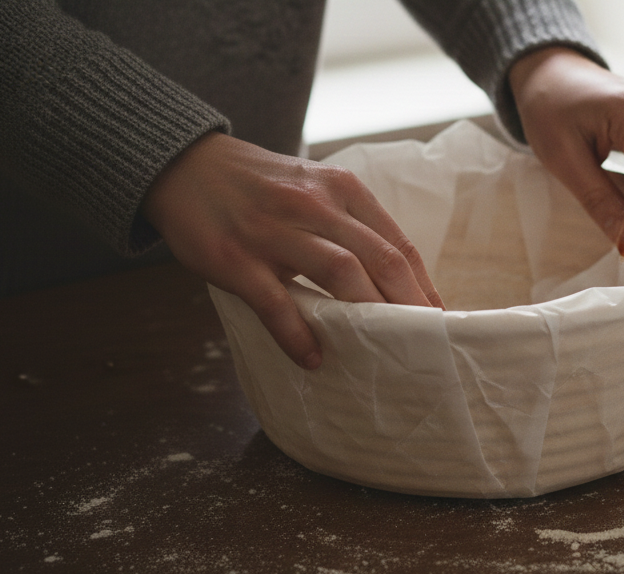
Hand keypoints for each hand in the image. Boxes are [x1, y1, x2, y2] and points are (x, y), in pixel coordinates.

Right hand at [142, 132, 443, 369]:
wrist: (185, 166)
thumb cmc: (260, 188)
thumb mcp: (313, 189)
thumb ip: (348, 225)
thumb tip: (388, 279)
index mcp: (341, 189)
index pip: (397, 242)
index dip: (423, 285)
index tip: (438, 318)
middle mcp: (314, 205)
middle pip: (379, 259)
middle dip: (409, 305)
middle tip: (425, 342)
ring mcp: (275, 230)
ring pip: (340, 274)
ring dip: (369, 316)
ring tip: (385, 352)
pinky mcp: (236, 258)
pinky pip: (276, 302)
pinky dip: (297, 334)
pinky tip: (312, 358)